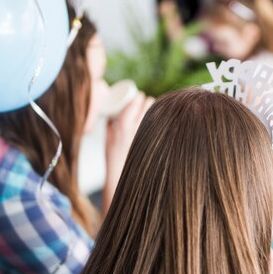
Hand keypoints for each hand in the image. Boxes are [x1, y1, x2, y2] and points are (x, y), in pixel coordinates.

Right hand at [103, 92, 153, 213]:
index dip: (139, 96)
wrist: (123, 177)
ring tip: (154, 114)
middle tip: (146, 104)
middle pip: (149, 103)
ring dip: (156, 111)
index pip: (136, 100)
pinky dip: (163, 122)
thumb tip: (114, 111)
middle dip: (148, 101)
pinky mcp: (159, 140)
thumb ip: (111, 124)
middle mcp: (138, 127)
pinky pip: (164, 125)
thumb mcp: (108, 139)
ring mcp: (149, 134)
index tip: (139, 96)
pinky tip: (163, 124)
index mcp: (124, 124)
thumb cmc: (114, 159)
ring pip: (158, 113)